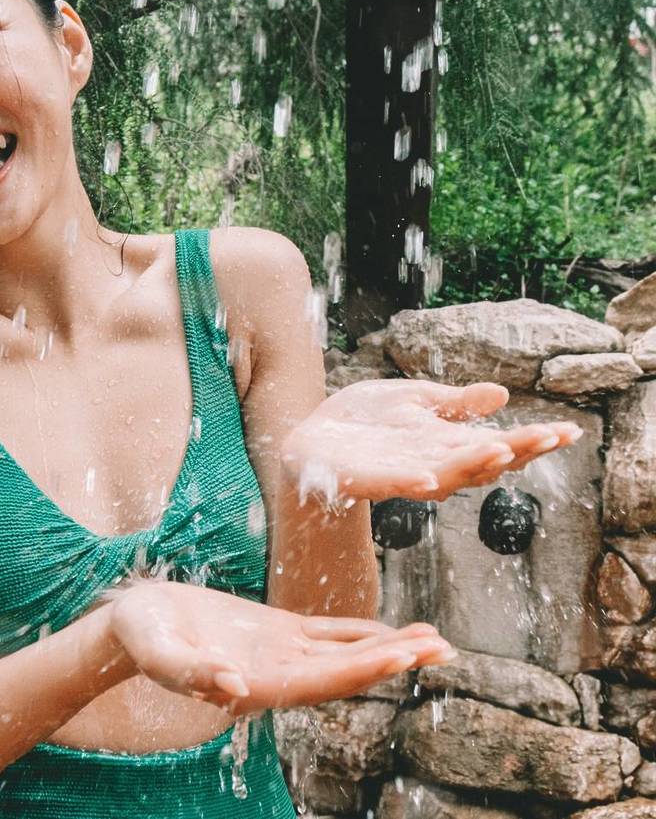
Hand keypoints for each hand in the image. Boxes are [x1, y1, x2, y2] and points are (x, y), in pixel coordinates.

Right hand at [108, 580, 454, 714]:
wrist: (134, 624)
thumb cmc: (141, 638)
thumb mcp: (160, 651)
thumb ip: (193, 672)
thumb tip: (234, 688)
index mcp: (257, 684)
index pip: (322, 681)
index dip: (364, 670)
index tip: (406, 659)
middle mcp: (278, 674)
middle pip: (348, 671)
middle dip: (395, 660)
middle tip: (444, 649)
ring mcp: (280, 653)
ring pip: (344, 653)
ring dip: (389, 647)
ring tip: (435, 639)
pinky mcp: (274, 631)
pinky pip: (325, 633)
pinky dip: (359, 631)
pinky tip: (388, 627)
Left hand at [280, 379, 582, 504]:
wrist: (309, 438)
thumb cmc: (362, 421)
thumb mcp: (412, 401)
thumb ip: (453, 403)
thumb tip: (501, 394)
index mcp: (445, 443)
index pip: (497, 442)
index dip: (532, 439)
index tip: (568, 431)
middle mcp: (431, 463)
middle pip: (482, 461)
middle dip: (517, 450)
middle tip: (550, 438)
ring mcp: (401, 474)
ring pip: (447, 475)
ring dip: (474, 465)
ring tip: (504, 449)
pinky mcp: (368, 480)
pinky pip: (394, 484)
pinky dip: (414, 481)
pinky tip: (432, 476)